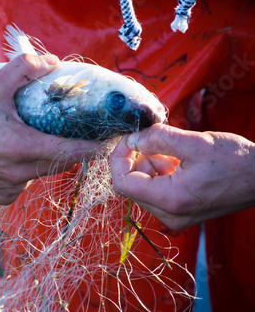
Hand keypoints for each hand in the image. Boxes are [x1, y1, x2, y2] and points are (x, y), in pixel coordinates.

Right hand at [0, 52, 101, 204]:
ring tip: (35, 142)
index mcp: (22, 147)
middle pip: (59, 164)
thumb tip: (52, 62)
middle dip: (69, 151)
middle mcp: (18, 173)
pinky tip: (14, 159)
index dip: (93, 148)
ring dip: (45, 161)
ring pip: (41, 175)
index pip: (71, 152)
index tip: (108, 143)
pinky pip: (24, 185)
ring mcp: (8, 187)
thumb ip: (25, 69)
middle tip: (71, 134)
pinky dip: (26, 173)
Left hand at [110, 123, 254, 229]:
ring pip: (143, 187)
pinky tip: (178, 160)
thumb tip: (131, 139)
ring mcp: (175, 216)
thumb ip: (157, 139)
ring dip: (149, 164)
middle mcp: (169, 215)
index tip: (128, 139)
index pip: (122, 182)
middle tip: (154, 140)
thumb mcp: (194, 142)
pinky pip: (157, 191)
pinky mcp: (181, 212)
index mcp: (169, 200)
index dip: (118, 158)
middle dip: (136, 159)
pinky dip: (160, 172)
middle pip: (131, 185)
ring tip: (174, 150)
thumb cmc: (236, 161)